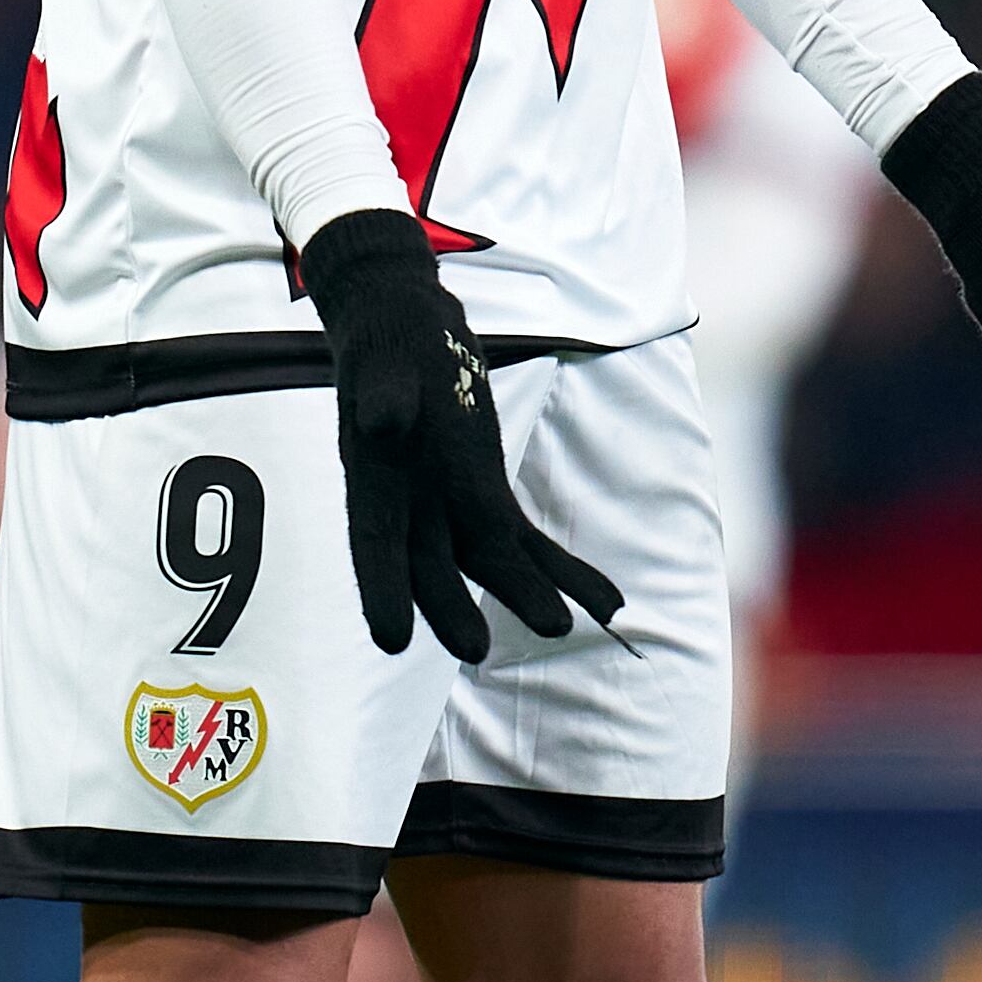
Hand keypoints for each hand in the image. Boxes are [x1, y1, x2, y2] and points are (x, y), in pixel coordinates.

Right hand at [299, 210, 626, 660]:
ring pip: (491, 565)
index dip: (382, 591)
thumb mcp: (382, 362)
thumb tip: (384, 420)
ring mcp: (453, 510)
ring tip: (565, 627)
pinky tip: (607, 602)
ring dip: (527, 594)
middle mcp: (412, 510)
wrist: (407, 331)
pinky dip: (565, 572)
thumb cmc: (387, 344)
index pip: (375, 544)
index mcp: (373, 484)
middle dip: (455, 609)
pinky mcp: (488, 500)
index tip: (391, 638)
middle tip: (477, 650)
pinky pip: (529, 544)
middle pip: (434, 569)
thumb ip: (383, 396)